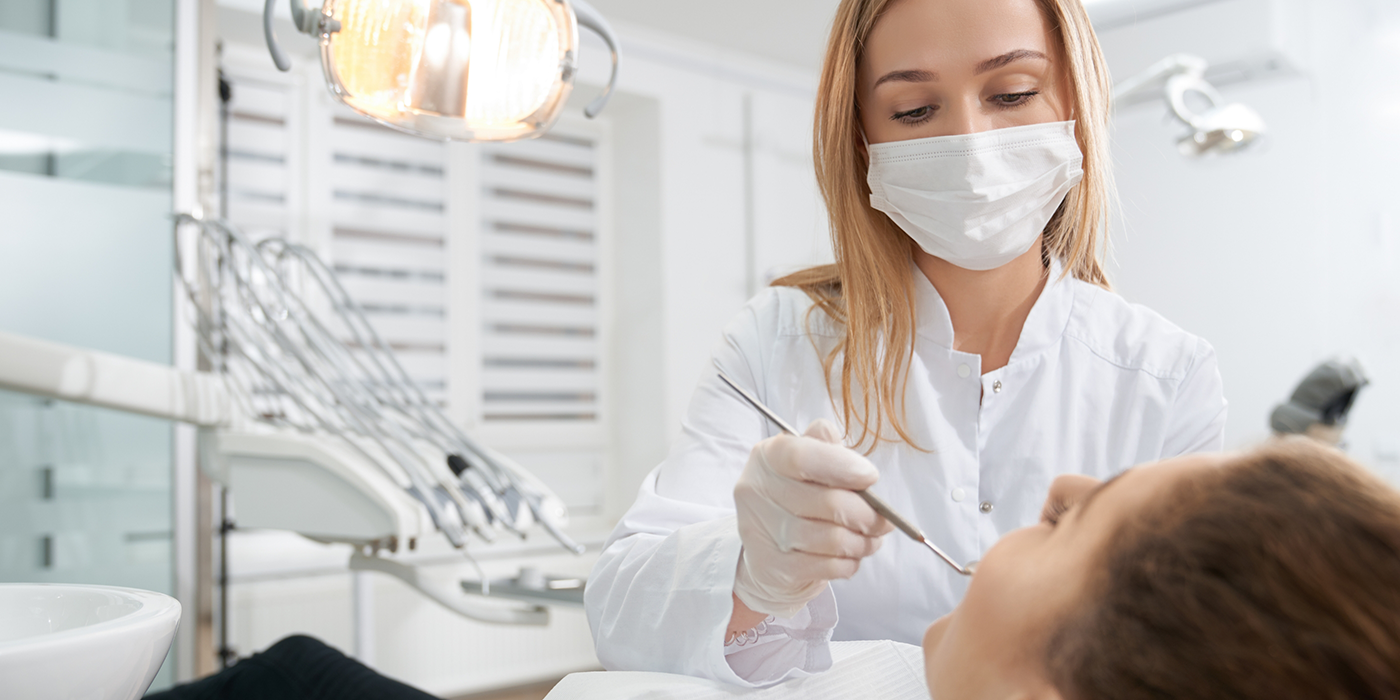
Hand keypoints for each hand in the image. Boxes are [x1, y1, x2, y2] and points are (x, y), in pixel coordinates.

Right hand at [732, 419, 893, 617]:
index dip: (841, 465)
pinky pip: (828, 566)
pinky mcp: (773, 566)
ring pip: (832, 538)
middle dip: (868, 514)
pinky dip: (849, 563)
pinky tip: (849, 556)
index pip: (801, 456)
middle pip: (827, 502)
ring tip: (869, 539)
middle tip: (884, 520)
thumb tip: (845, 451)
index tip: (871, 477)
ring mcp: (762, 531)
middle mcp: (757, 491)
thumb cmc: (795, 501)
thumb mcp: (806, 465)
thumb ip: (825, 448)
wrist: (766, 553)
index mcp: (767, 457)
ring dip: (862, 542)